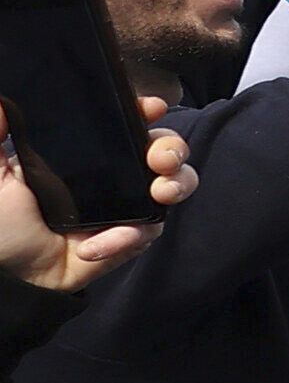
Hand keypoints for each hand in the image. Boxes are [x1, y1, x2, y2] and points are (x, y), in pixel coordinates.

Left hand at [0, 97, 193, 281]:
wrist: (9, 275)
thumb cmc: (1, 222)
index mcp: (85, 153)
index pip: (124, 124)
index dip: (143, 111)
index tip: (151, 107)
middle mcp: (114, 175)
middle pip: (163, 149)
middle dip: (173, 148)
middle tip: (161, 159)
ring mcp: (127, 207)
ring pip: (175, 184)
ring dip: (177, 184)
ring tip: (160, 193)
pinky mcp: (130, 239)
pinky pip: (148, 231)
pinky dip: (125, 237)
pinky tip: (93, 244)